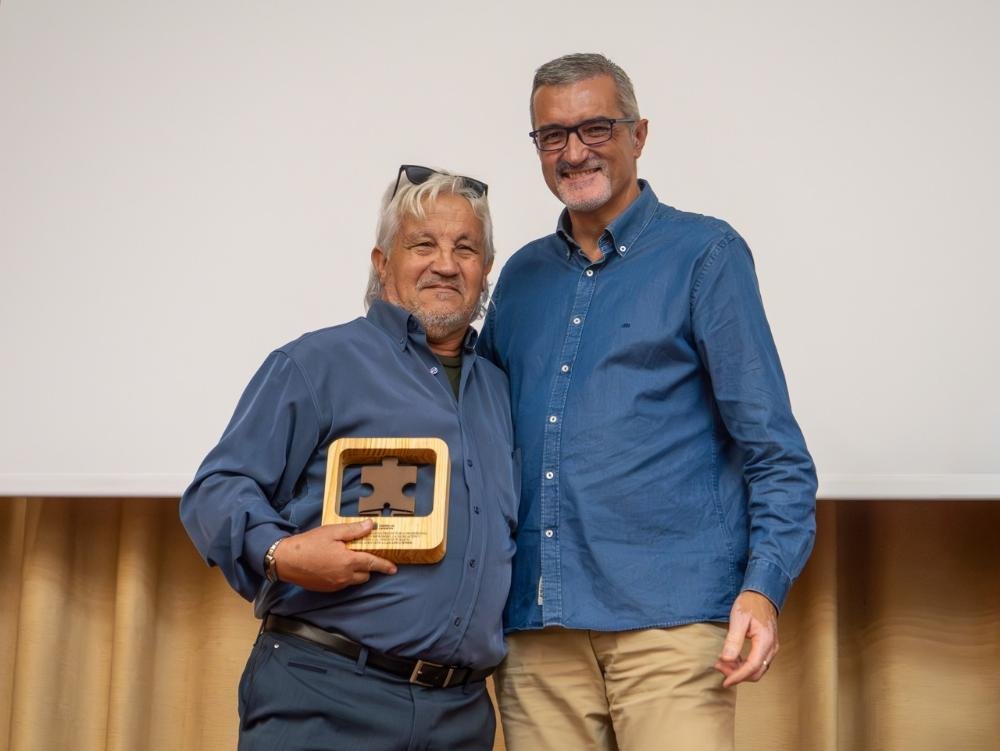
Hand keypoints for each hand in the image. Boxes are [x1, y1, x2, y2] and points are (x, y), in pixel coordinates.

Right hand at [273, 520, 396, 591]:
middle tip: (363, 555)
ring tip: (348, 559)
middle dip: (368, 567)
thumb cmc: (309, 544)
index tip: (393, 568)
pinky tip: (336, 565)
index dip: (385, 566)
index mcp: (348, 561)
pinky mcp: (327, 589)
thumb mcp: (332, 532)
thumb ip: (354, 531)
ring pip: (354, 580)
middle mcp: (344, 576)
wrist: (287, 560)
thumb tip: (371, 526)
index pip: (373, 564)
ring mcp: (335, 585)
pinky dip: (345, 576)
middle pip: (365, 574)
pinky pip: (343, 584)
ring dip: (356, 572)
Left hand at [714, 590, 778, 686]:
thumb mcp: (738, 619)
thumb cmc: (750, 604)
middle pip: (756, 672)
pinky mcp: (768, 647)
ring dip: (740, 670)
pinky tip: (732, 659)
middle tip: (719, 667)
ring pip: (757, 669)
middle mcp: (772, 648)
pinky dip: (745, 664)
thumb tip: (726, 659)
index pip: (752, 667)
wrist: (762, 594)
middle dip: (737, 674)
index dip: (738, 676)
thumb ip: (733, 640)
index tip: (725, 682)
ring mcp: (771, 648)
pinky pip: (758, 662)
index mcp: (765, 641)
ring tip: (722, 663)